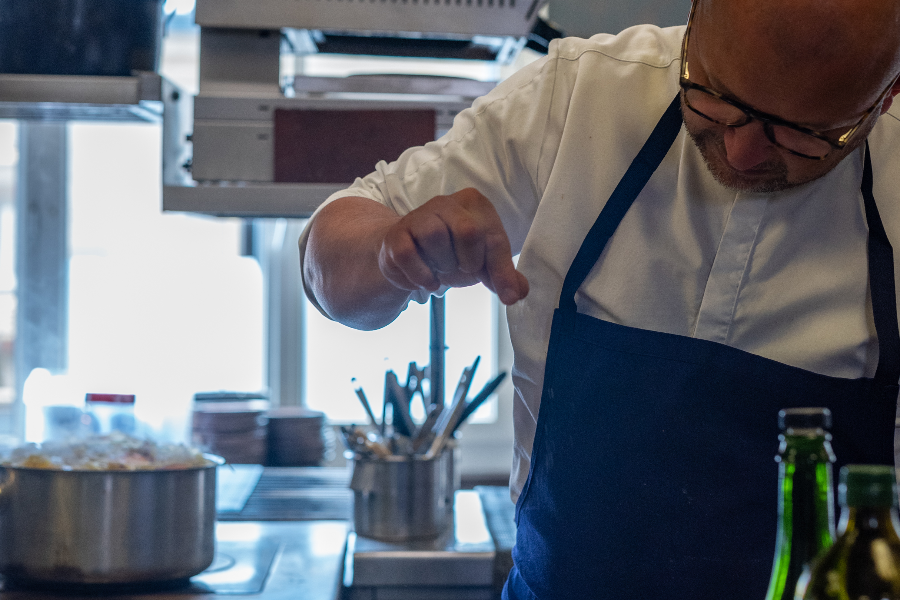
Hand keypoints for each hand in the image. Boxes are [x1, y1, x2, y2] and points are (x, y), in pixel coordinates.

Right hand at [377, 188, 528, 304]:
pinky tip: (427, 280)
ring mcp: (418, 216)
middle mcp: (446, 203)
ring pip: (435, 237)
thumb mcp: (484, 264)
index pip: (494, 238)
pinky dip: (420, 275)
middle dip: (468, 262)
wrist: (412, 255)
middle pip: (468, 231)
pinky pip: (408, 254)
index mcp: (474, 204)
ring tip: (442, 270)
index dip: (501, 271)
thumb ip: (504, 277)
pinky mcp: (396, 234)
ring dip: (442, 266)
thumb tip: (517, 294)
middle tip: (462, 269)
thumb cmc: (454, 254)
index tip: (508, 296)